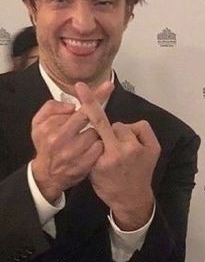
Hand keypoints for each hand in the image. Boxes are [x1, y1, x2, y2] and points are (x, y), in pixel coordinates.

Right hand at [31, 82, 112, 203]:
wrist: (47, 174)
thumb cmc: (46, 144)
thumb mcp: (38, 123)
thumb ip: (52, 107)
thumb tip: (71, 106)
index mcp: (52, 128)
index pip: (80, 109)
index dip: (96, 97)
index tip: (108, 86)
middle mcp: (63, 141)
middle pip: (92, 120)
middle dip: (97, 114)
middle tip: (98, 114)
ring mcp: (75, 155)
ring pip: (97, 135)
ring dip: (95, 133)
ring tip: (85, 137)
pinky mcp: (84, 166)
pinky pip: (99, 149)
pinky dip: (97, 146)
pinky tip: (90, 148)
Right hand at [75, 82, 160, 230]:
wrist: (131, 199)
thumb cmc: (108, 185)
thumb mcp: (91, 170)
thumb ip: (90, 148)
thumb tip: (91, 126)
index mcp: (104, 158)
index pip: (95, 124)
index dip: (88, 103)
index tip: (82, 87)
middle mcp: (123, 151)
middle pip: (108, 122)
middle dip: (101, 120)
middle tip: (101, 125)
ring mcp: (140, 149)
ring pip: (123, 126)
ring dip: (118, 132)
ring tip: (120, 146)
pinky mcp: (153, 148)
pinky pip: (140, 126)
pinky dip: (135, 131)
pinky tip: (132, 142)